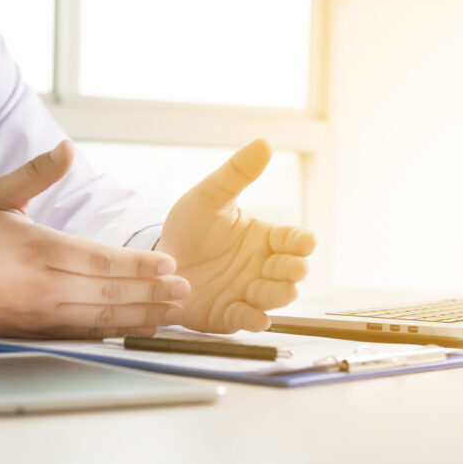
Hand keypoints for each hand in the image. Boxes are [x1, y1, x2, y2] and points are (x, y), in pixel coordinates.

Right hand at [0, 141, 188, 337]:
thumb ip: (36, 173)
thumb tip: (67, 148)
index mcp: (39, 249)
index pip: (101, 259)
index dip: (139, 264)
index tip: (169, 264)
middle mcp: (44, 285)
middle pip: (109, 292)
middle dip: (152, 292)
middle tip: (185, 290)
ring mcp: (41, 313)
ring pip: (101, 318)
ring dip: (142, 315)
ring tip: (173, 312)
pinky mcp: (37, 332)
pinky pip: (84, 334)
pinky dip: (116, 333)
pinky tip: (141, 328)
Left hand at [156, 139, 316, 332]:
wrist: (157, 261)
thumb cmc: (188, 228)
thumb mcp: (209, 197)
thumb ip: (236, 173)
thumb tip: (263, 143)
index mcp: (264, 238)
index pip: (294, 240)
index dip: (302, 242)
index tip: (305, 242)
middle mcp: (262, 267)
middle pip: (291, 271)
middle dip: (295, 270)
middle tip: (292, 268)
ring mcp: (248, 292)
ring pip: (275, 297)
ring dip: (279, 295)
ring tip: (281, 291)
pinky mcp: (229, 314)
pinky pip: (248, 319)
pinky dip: (255, 320)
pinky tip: (258, 318)